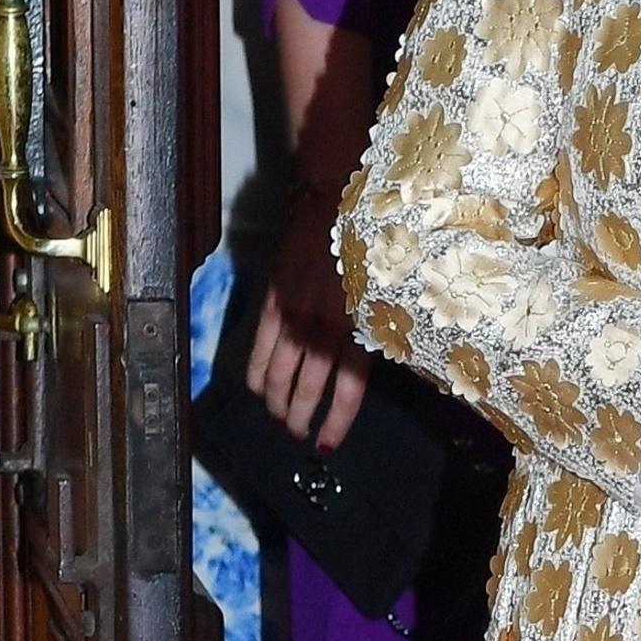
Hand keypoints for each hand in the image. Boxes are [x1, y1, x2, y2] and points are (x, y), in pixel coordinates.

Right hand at [247, 188, 371, 445]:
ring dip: (279, 402)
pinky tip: (257, 391)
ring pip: (282, 371)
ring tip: (280, 422)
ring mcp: (296, 311)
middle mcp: (326, 323)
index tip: (326, 443)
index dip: (336, 419)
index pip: (348, 386)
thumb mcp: (383, 289)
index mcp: (359, 324)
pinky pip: (261, 343)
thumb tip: (365, 364)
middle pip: (310, 385)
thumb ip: (372, 326)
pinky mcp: (273, 297)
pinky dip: (258, 371)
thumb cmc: (369, 243)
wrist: (334, 196)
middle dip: (303, 416)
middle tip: (297, 436)